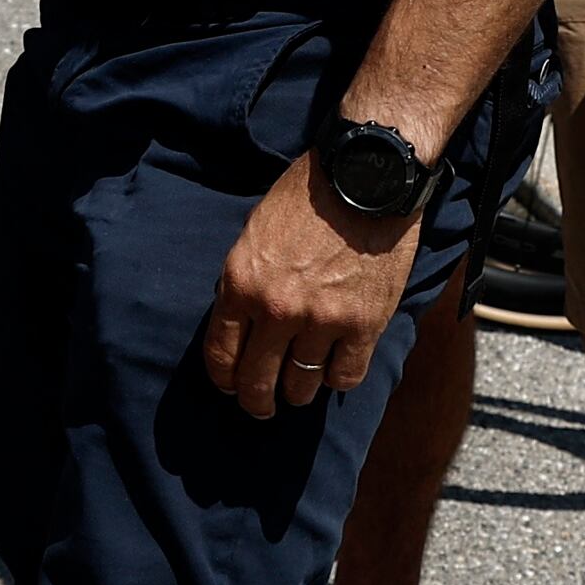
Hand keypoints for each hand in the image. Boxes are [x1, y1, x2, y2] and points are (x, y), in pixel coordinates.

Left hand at [199, 158, 422, 414]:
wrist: (364, 178)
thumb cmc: (307, 196)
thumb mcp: (255, 233)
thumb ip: (245, 281)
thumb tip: (239, 320)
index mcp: (241, 284)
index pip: (221, 354)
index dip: (224, 380)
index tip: (229, 387)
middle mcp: (276, 310)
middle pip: (257, 381)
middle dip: (256, 402)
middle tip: (261, 406)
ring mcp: (321, 321)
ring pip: (301, 386)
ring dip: (298, 392)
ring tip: (300, 389)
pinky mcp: (363, 325)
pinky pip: (345, 377)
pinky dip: (338, 379)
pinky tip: (335, 369)